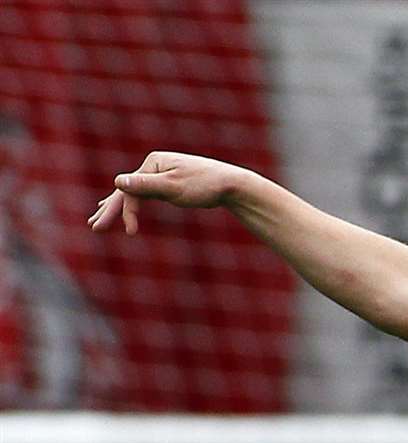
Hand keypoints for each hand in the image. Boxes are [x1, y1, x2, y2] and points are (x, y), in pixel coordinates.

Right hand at [87, 152, 248, 234]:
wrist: (233, 184)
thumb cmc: (205, 185)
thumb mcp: (173, 187)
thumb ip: (145, 185)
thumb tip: (117, 181)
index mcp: (152, 163)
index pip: (129, 190)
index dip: (124, 212)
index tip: (130, 232)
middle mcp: (154, 165)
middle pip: (127, 189)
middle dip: (111, 210)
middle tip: (93, 227)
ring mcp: (162, 173)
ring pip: (135, 191)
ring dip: (118, 205)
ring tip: (99, 216)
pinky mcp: (171, 182)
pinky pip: (146, 193)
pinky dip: (135, 201)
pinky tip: (129, 208)